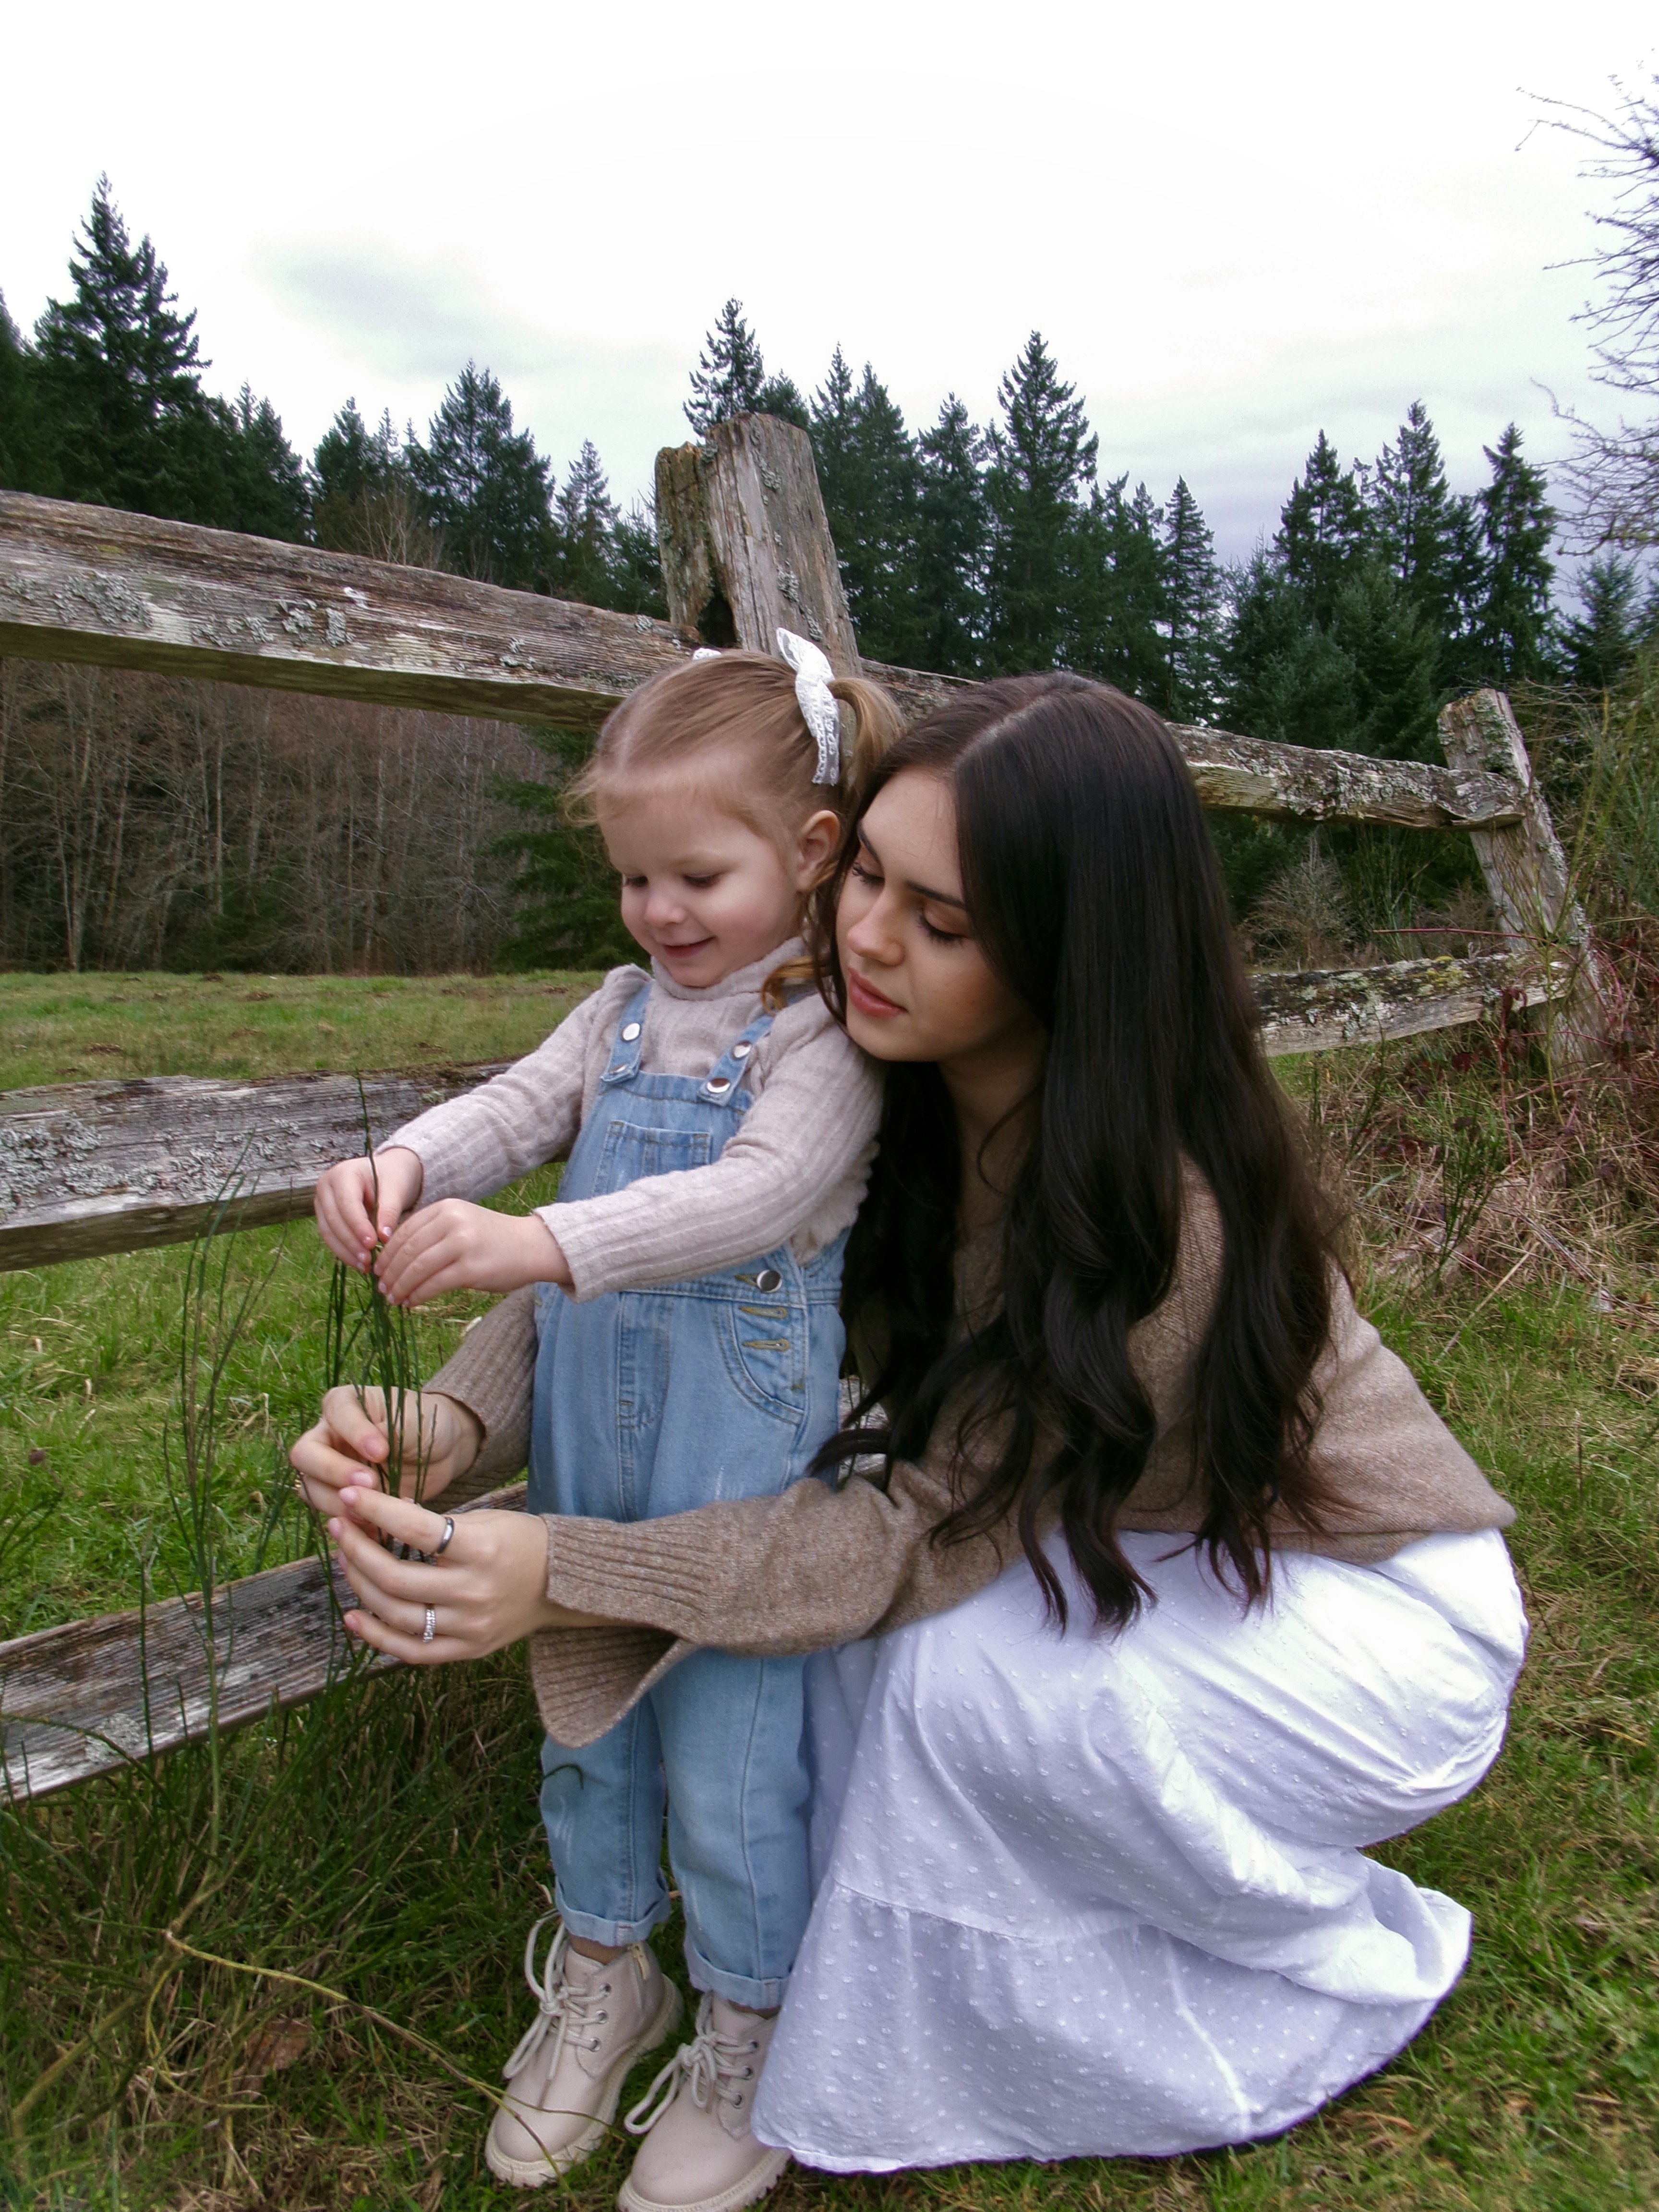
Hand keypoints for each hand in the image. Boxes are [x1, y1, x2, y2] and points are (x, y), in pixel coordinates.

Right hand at [289, 1383, 480, 1515]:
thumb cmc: (425, 1423)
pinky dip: (350, 1523)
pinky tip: (377, 1527)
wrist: (442, 1451)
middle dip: (333, 1472)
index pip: (334, 1412)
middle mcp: (327, 1435)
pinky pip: (330, 1512)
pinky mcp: (341, 1496)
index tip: (382, 1452)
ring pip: (311, 1488)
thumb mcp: (413, 1419)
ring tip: (374, 1510)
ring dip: (339, 1503)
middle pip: (305, 1455)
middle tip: (370, 1483)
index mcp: (343, 1404)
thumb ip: (389, 1431)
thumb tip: (372, 1454)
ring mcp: (329, 1468)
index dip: (354, 1433)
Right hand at [314, 1147, 424, 1268]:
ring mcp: (321, 1202)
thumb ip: (389, 1212)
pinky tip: (359, 1263)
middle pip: (334, 1219)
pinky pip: (330, 1236)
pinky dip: (344, 1251)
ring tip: (365, 1266)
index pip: (347, 1203)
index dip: (358, 1226)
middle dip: (351, 1243)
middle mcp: (326, 1186)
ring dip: (345, 1252)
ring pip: (328, 1231)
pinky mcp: (324, 1216)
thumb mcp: (395, 1190)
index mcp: (343, 1173)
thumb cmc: (392, 1178)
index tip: (372, 1244)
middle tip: (369, 1261)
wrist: (386, 1174)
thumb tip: (384, 1238)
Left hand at [325, 1484, 606, 1660]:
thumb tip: (379, 1517)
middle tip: (340, 1527)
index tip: (350, 1496)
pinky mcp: (467, 1651)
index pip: (415, 1530)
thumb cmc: (520, 1541)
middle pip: (396, 1578)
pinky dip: (377, 1637)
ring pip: (397, 1616)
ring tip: (345, 1561)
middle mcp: (474, 1593)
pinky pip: (411, 1651)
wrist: (562, 1584)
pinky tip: (355, 1615)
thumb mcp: (485, 1520)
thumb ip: (436, 1525)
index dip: (376, 1511)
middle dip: (357, 1551)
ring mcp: (469, 1627)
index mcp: (482, 1551)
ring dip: (361, 1586)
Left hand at [375, 1200, 570, 1307]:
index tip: (377, 1271)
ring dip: (400, 1286)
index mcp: (446, 1208)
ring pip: (417, 1268)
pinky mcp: (471, 1268)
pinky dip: (418, 1295)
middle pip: (407, 1250)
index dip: (385, 1254)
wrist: (532, 1247)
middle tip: (381, 1289)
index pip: (404, 1231)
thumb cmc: (493, 1240)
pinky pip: (434, 1284)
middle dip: (389, 1273)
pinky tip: (411, 1303)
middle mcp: (452, 1222)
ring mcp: (463, 1244)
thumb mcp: (460, 1224)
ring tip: (393, 1299)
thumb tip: (393, 1259)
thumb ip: (431, 1233)